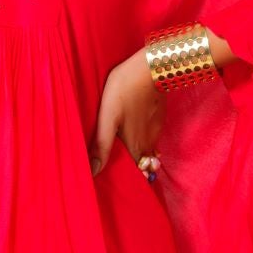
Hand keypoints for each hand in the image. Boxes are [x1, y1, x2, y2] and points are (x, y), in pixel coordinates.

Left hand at [90, 47, 160, 175]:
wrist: (150, 68)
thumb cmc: (124, 90)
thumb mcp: (107, 118)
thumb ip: (102, 145)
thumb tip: (93, 172)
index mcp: (134, 147)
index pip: (134, 175)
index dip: (127, 180)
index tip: (117, 183)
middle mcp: (148, 144)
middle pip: (143, 166)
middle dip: (134, 172)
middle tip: (121, 172)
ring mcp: (156, 132)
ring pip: (149, 154)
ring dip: (141, 158)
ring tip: (127, 157)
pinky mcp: (159, 120)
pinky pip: (153, 140)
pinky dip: (146, 145)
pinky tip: (136, 137)